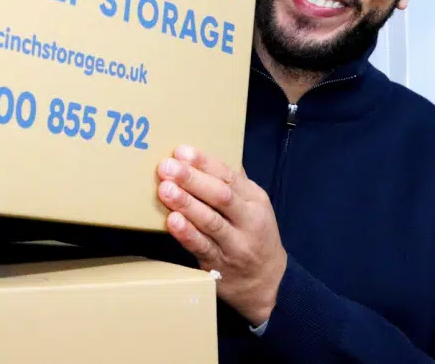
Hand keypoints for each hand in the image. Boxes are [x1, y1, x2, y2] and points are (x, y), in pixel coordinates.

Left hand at [156, 144, 287, 326]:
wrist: (268, 283)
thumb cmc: (255, 235)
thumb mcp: (254, 206)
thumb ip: (234, 182)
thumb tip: (209, 153)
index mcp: (255, 200)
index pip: (229, 176)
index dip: (204, 163)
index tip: (182, 151)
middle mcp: (248, 221)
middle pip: (221, 196)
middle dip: (192, 180)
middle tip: (168, 167)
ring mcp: (235, 245)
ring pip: (211, 222)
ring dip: (186, 204)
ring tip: (165, 190)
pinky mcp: (220, 266)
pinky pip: (202, 248)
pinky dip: (187, 234)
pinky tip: (172, 221)